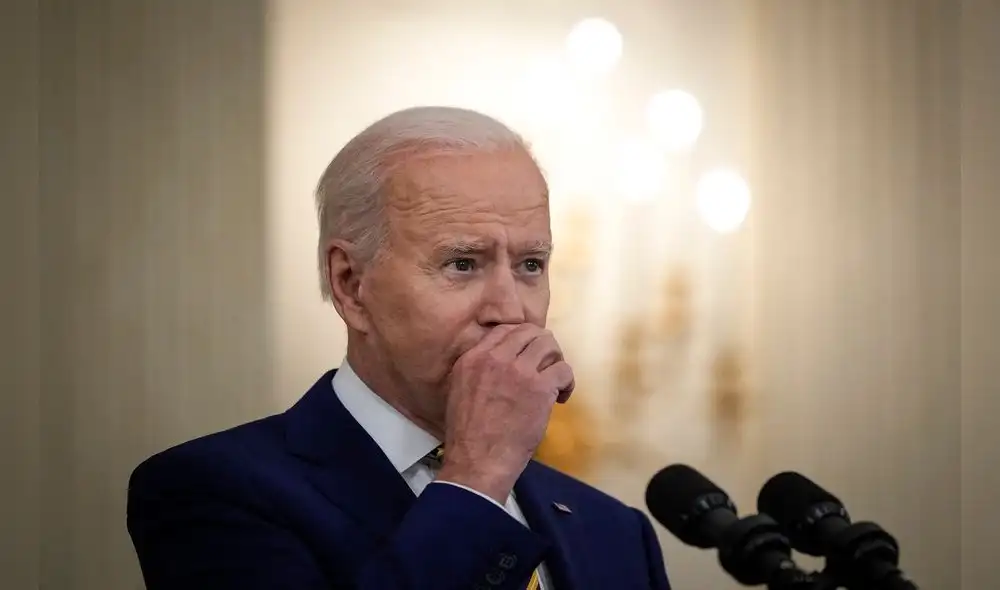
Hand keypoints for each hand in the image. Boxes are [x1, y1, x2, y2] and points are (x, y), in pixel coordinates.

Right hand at [437, 324, 574, 503]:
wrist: (478, 460)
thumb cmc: (467, 434)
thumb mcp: (459, 391)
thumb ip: (478, 370)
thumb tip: (501, 362)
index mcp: (473, 358)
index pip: (505, 330)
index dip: (522, 339)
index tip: (528, 354)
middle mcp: (496, 358)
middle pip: (530, 332)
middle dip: (542, 346)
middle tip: (546, 364)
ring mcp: (519, 371)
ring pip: (549, 346)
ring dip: (556, 360)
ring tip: (555, 380)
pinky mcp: (540, 388)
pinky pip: (563, 370)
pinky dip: (567, 382)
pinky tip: (561, 397)